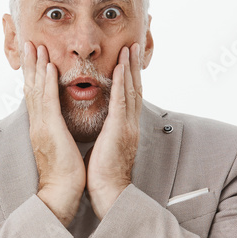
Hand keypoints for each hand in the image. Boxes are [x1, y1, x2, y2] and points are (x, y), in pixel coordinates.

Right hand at [22, 41, 84, 226]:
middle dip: (30, 64)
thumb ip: (58, 133)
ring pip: (36, 89)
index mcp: (41, 127)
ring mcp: (41, 126)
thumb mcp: (60, 147)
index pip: (36, 95)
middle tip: (28, 43)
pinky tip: (48, 66)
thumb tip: (60, 125)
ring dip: (36, 65)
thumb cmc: (64, 175)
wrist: (60, 193)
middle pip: (31, 87)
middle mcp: (37, 123)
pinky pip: (48, 100)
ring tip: (36, 46)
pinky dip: (47, 82)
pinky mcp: (49, 129)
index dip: (34, 75)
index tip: (34, 57)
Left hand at [86, 43, 142, 219]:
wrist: (109, 193)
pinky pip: (121, 101)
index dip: (130, 77)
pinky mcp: (120, 130)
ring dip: (130, 66)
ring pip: (131, 90)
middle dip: (134, 66)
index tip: (128, 59)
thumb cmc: (103, 174)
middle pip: (134, 88)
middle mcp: (130, 124)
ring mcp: (127, 126)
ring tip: (130, 47)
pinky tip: (120, 66)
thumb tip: (101, 126)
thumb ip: (106, 133)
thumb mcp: (105, 147)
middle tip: (135, 45)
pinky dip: (122, 82)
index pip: (128, 97)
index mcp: (125, 128)